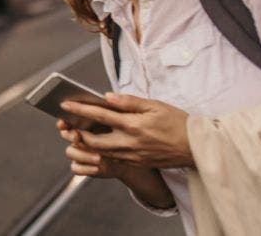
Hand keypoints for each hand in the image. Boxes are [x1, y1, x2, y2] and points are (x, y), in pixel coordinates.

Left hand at [60, 93, 193, 168]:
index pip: (100, 115)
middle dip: (77, 133)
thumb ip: (129, 101)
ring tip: (77, 133)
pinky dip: (100, 152)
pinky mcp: (136, 163)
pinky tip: (97, 143)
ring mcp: (132, 156)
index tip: (65, 104)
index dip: (80, 109)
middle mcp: (129, 143)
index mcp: (133, 125)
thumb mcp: (155, 105)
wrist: (195, 147)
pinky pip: (112, 159)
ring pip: (100, 152)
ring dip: (86, 144)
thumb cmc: (176, 122)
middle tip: (68, 125)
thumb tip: (106, 97)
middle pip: (93, 140)